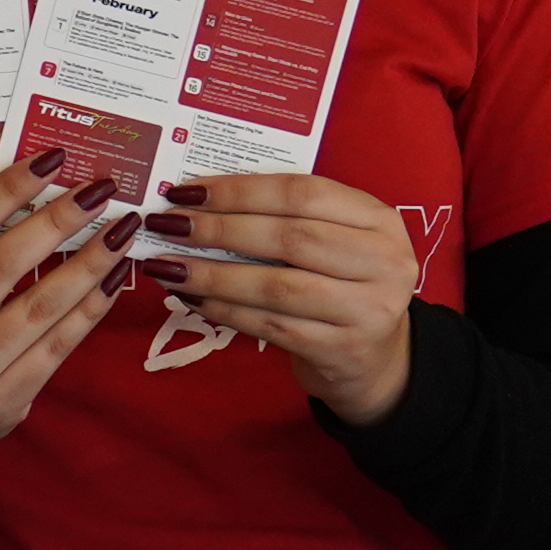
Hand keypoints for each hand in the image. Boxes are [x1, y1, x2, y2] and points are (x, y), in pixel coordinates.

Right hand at [0, 162, 131, 474]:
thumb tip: (33, 192)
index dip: (6, 191)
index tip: (50, 160)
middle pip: (1, 267)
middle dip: (57, 222)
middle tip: (99, 189)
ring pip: (39, 307)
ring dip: (89, 262)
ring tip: (122, 229)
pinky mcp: (6, 400)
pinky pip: (58, 344)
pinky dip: (91, 306)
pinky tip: (115, 277)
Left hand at [136, 170, 423, 424]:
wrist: (376, 359)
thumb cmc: (341, 285)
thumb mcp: (335, 241)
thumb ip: (287, 217)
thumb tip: (199, 201)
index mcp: (379, 220)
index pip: (304, 192)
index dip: (241, 190)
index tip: (188, 191)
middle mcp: (384, 262)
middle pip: (290, 238)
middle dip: (220, 229)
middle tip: (168, 224)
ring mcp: (368, 310)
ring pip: (276, 286)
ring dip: (212, 275)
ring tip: (166, 266)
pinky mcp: (342, 350)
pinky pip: (270, 326)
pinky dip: (225, 310)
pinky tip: (192, 297)